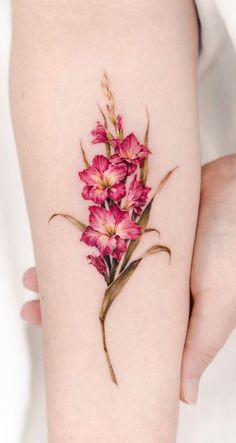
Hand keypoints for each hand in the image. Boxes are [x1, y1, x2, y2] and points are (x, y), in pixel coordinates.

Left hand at [21, 155, 235, 403]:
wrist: (233, 187)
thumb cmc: (233, 242)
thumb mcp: (219, 299)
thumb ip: (200, 345)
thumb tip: (184, 398)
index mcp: (172, 313)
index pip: (124, 337)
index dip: (90, 343)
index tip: (58, 348)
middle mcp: (154, 290)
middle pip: (103, 303)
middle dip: (66, 309)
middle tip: (33, 310)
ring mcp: (143, 258)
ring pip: (97, 272)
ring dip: (66, 277)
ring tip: (36, 277)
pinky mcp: (138, 231)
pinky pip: (103, 241)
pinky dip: (81, 247)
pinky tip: (58, 252)